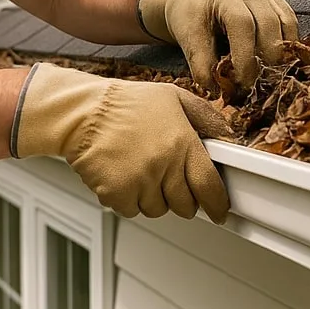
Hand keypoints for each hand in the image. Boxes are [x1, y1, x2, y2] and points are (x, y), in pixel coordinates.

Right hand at [12, 63, 233, 223]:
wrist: (81, 112)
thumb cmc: (124, 104)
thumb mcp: (172, 97)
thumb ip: (205, 116)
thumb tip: (228, 135)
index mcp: (182, 142)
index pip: (210, 187)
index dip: (217, 205)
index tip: (218, 211)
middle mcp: (163, 164)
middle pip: (185, 205)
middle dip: (182, 197)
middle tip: (169, 179)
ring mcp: (139, 181)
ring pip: (158, 210)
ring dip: (153, 198)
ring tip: (140, 171)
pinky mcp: (116, 193)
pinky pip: (131, 211)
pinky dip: (128, 200)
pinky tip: (123, 176)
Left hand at [138, 0, 298, 88]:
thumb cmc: (187, 18)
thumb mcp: (188, 40)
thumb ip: (202, 66)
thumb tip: (220, 93)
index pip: (242, 25)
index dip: (246, 56)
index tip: (242, 82)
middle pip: (269, 23)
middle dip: (267, 57)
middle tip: (258, 82)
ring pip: (286, 23)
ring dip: (281, 52)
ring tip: (268, 73)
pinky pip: (290, 21)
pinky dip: (287, 43)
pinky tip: (276, 61)